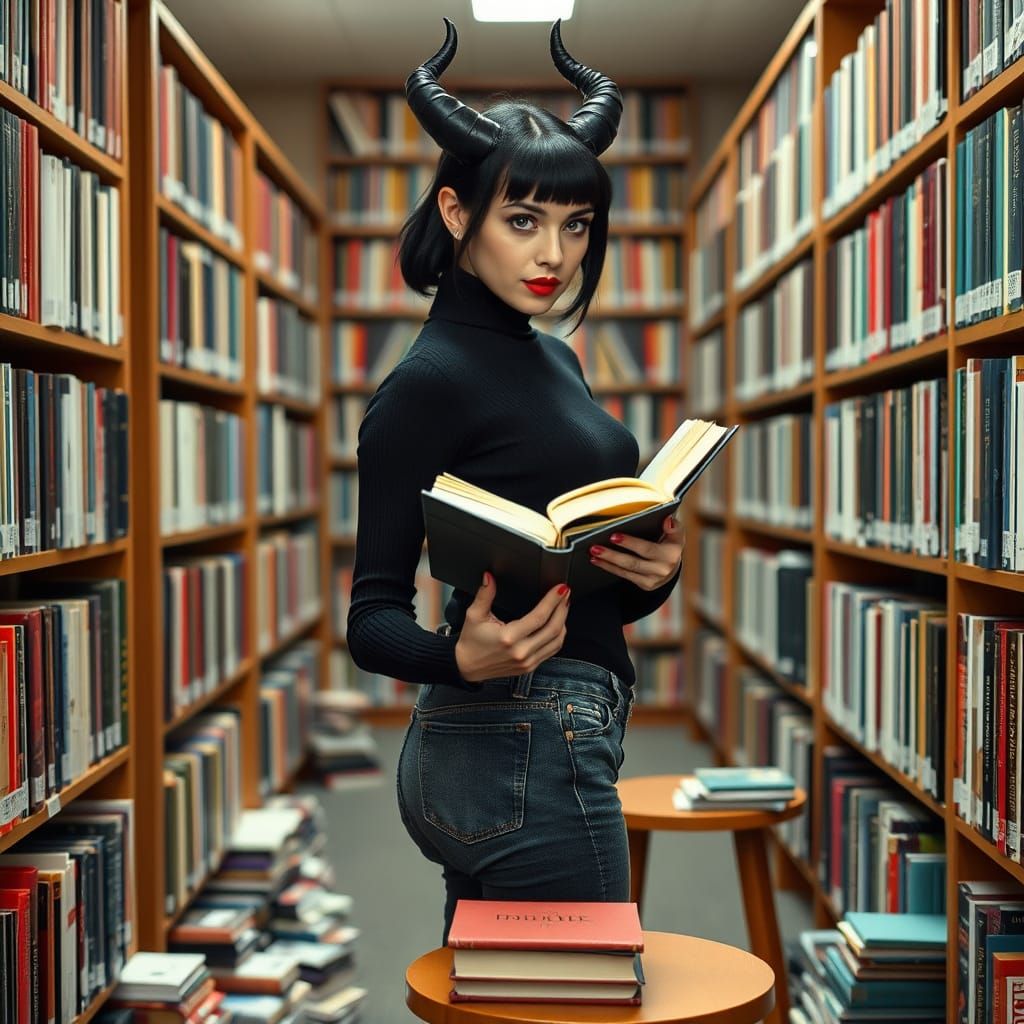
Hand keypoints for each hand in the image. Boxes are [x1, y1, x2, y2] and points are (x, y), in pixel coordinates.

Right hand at [454, 573, 570, 683]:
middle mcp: (521, 652)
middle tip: (565, 594)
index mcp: (508, 638)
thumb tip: (489, 577)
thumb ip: (484, 594)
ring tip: (563, 606)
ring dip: (563, 622)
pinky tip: (558, 624)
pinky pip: (552, 651)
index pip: (539, 617)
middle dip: (562, 608)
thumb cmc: (471, 642)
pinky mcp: (530, 667)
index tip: (560, 589)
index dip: (553, 601)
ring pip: (557, 641)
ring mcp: (527, 662)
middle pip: (553, 628)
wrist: (467, 667)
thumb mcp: (474, 615)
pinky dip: (559, 636)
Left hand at [588, 514, 683, 591]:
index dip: (630, 543)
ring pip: (627, 570)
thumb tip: (667, 520)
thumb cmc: (670, 544)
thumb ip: (673, 526)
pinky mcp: (645, 585)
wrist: (673, 566)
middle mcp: (663, 569)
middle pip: (634, 562)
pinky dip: (610, 568)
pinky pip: (624, 575)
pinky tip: (597, 561)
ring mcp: (654, 579)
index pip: (647, 548)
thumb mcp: (677, 534)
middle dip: (613, 555)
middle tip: (596, 547)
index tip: (614, 536)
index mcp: (671, 553)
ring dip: (607, 561)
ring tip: (593, 552)